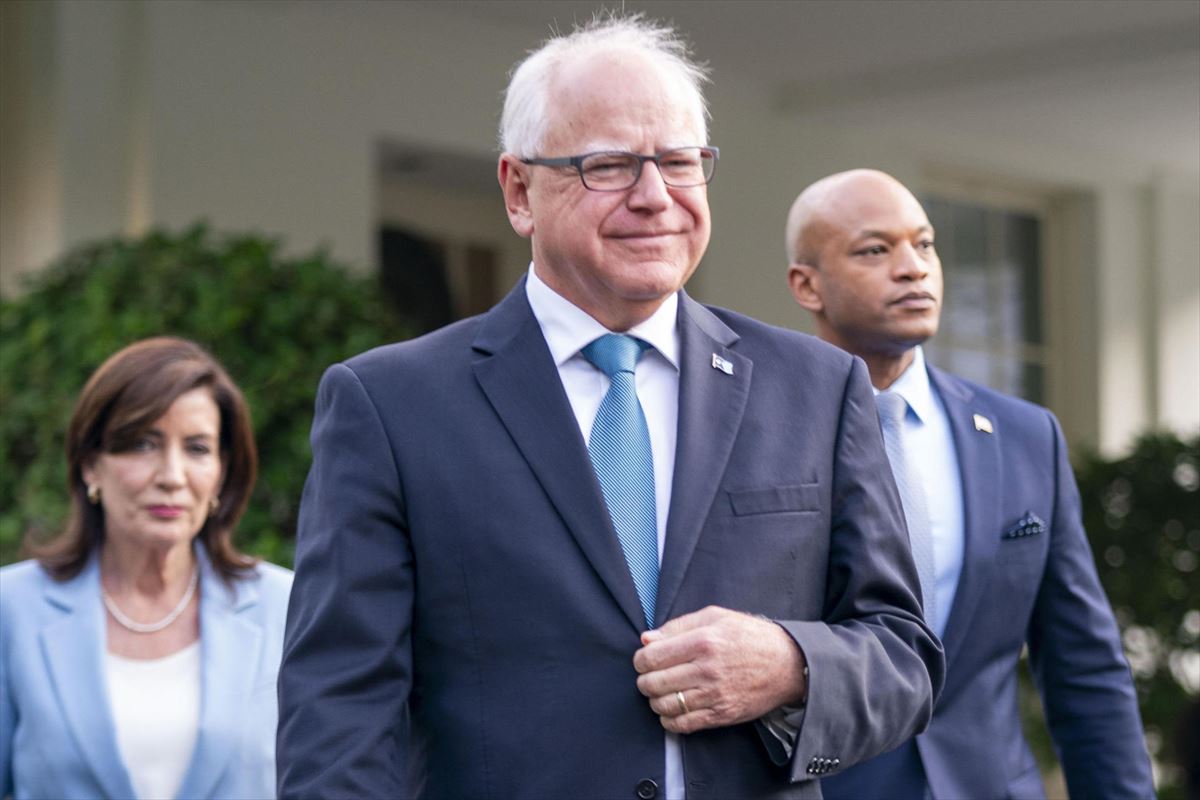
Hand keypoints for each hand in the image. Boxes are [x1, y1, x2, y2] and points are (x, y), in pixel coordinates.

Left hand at [633, 606, 806, 733]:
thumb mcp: (715, 617)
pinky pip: (683, 725)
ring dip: (655, 701)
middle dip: (644, 681)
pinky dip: (669, 720)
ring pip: (664, 706)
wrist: (787, 663)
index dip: (640, 660)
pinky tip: (673, 709)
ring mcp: (714, 695)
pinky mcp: (722, 715)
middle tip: (649, 677)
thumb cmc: (750, 636)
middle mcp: (706, 669)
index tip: (643, 660)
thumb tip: (647, 639)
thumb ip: (678, 626)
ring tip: (662, 692)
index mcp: (703, 641)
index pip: (652, 657)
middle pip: (654, 683)